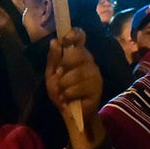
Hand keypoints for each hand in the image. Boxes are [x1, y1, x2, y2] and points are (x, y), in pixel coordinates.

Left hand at [46, 28, 104, 148]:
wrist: (71, 114)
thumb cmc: (62, 92)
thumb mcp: (52, 75)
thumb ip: (53, 59)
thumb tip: (54, 41)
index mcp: (78, 54)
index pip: (80, 36)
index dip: (74, 34)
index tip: (65, 40)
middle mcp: (89, 61)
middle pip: (78, 54)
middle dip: (63, 67)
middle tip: (59, 77)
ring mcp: (95, 74)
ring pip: (77, 73)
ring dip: (64, 85)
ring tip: (63, 92)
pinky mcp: (97, 88)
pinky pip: (80, 87)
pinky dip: (69, 94)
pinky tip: (69, 99)